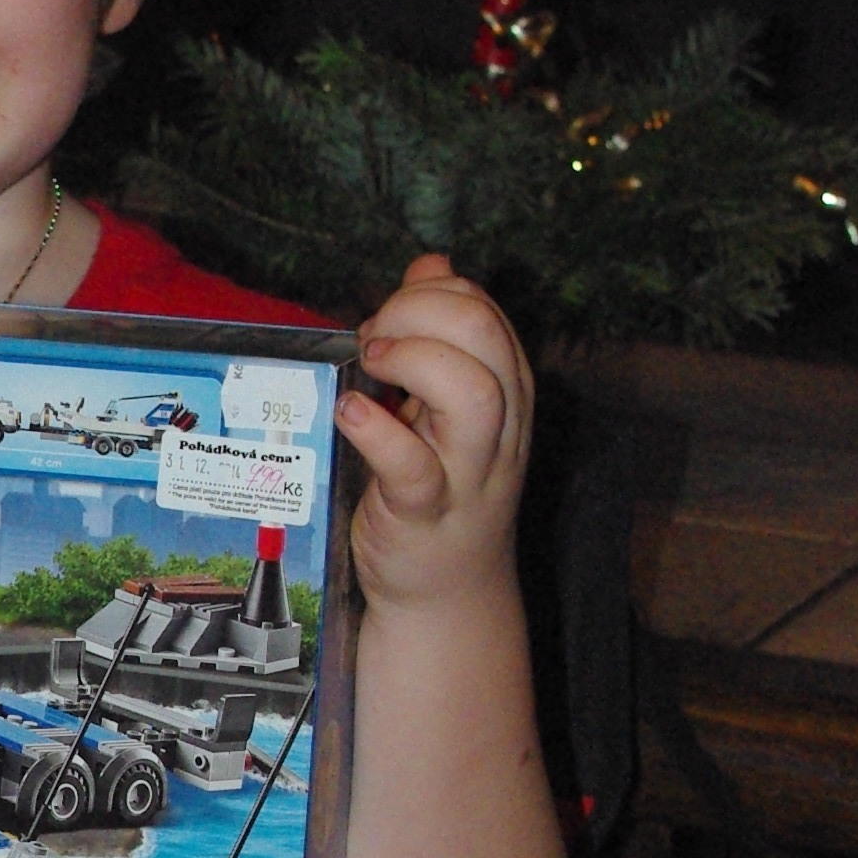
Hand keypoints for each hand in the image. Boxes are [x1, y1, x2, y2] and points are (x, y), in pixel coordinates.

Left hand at [340, 252, 532, 610]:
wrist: (448, 593)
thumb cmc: (441, 488)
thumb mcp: (448, 404)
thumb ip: (439, 334)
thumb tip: (432, 264)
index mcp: (506, 390)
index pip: (482, 307)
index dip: (427, 295)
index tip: (388, 318)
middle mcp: (499, 425)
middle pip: (483, 333)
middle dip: (418, 314)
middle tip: (374, 338)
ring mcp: (467, 472)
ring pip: (472, 392)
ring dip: (412, 361)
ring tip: (371, 368)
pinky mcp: (424, 514)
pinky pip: (411, 465)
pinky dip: (376, 431)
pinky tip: (351, 412)